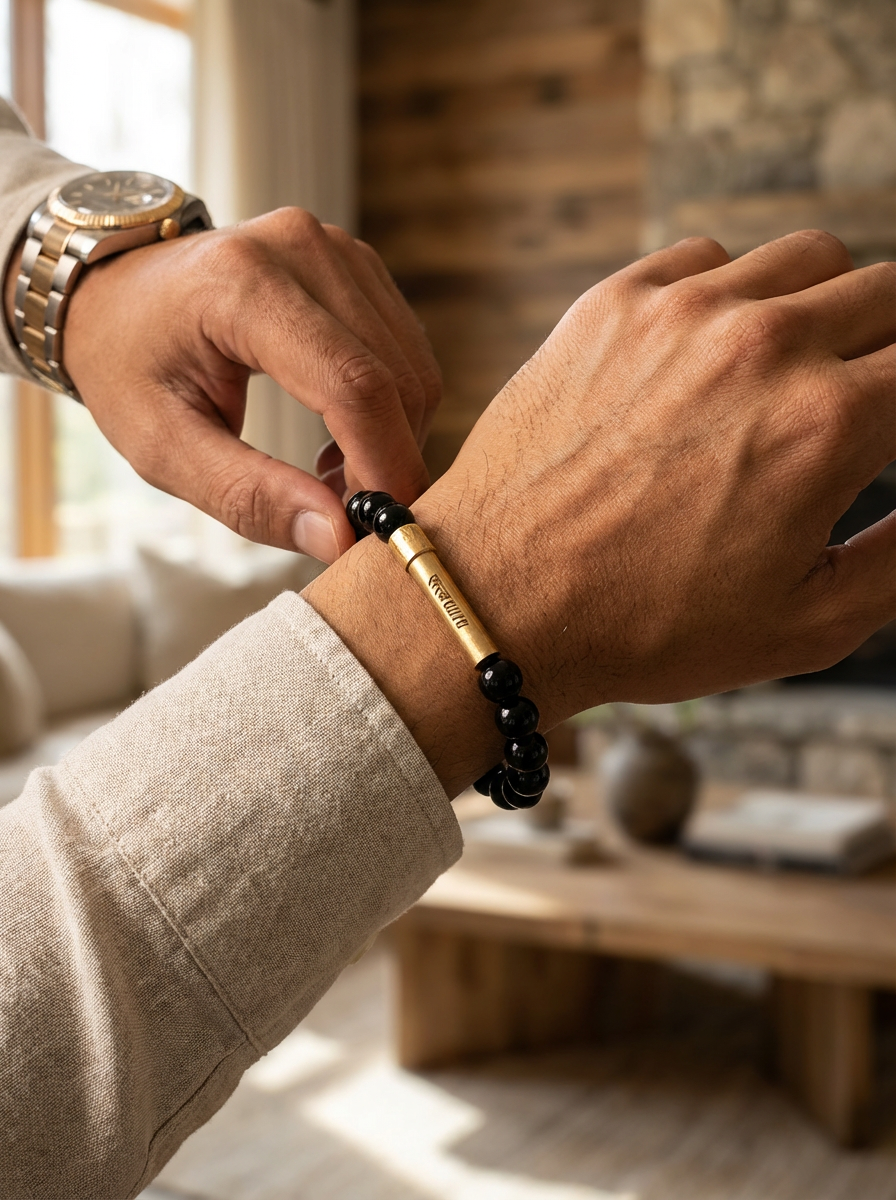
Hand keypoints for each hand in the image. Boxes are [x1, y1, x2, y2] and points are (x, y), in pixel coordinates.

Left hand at [37, 209, 439, 560]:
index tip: (379, 530)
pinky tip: (340, 435)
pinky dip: (390, 410)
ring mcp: (337, 249)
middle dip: (389, 463)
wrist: (115, 292)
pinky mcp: (357, 265)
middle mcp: (302, 249)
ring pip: (413, 369)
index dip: (382, 465)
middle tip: (346, 517)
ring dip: (393, 439)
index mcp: (243, 284)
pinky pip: (406, 352)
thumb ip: (248, 496)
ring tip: (331, 476)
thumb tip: (339, 538)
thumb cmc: (129, 367)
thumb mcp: (163, 447)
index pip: (352, 383)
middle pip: (395, 379)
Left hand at [308, 231, 894, 793]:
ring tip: (791, 372)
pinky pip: (708, 258)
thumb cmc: (644, 626)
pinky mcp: (611, 306)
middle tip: (859, 400)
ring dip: (821, 306)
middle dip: (888, 347)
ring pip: (806, 258)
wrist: (497, 600)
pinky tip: (709, 355)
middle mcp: (762, 347)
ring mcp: (680, 314)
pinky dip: (730, 293)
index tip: (890, 424)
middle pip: (885, 291)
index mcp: (827, 424)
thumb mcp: (807, 624)